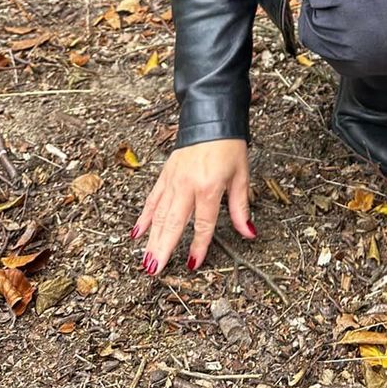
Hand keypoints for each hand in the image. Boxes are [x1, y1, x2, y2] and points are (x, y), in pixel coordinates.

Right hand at [132, 138, 251, 275]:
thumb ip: (240, 207)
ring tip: (145, 260)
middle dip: (163, 248)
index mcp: (209, 187)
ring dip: (152, 238)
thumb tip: (248, 232)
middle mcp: (187, 185)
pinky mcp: (165, 174)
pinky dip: (144, 217)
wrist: (211, 117)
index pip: (203, 224)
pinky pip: (152, 199)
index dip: (199, 246)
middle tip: (154, 270)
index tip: (193, 264)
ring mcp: (173, 180)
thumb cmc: (229, 145)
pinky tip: (137, 232)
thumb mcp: (241, 175)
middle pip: (173, 223)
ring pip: (159, 214)